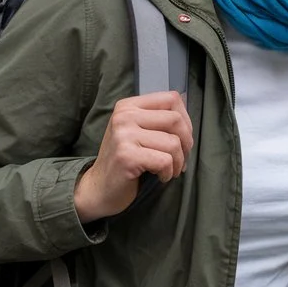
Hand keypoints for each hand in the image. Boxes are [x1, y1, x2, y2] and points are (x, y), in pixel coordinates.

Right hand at [74, 91, 192, 223]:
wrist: (99, 188)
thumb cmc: (125, 160)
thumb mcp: (137, 131)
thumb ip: (157, 119)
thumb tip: (188, 113)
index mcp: (128, 106)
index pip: (171, 98)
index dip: (186, 120)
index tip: (182, 139)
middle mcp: (124, 116)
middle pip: (175, 119)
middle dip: (186, 142)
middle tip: (181, 158)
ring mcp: (123, 135)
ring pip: (173, 143)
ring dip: (178, 162)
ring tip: (170, 170)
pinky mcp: (126, 156)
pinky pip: (165, 161)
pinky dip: (168, 173)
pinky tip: (160, 177)